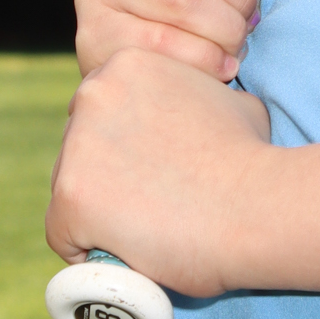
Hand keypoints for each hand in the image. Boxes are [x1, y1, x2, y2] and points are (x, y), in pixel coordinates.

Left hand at [46, 46, 273, 296]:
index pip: (101, 111)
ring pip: (67, 190)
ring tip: (144, 230)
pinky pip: (62, 235)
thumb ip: (196, 100)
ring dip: (96, 213)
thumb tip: (195, 116)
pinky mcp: (69, 197)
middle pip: (76, 147)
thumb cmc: (252, 159)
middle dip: (104, 176)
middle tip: (145, 204)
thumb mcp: (228, 102)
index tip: (146, 172)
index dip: (122, 146)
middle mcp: (94, 94)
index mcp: (127, 65)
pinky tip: (120, 253)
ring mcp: (77, 146)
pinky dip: (86, 250)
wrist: (257, 205)